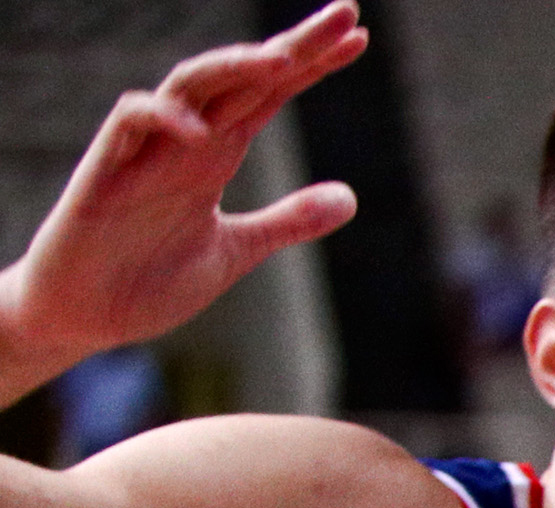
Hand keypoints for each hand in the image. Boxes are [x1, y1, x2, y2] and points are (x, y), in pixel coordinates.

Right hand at [0, 5, 364, 385]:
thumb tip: (351, 197)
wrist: (82, 317)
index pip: (268, 93)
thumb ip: (288, 221)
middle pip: (241, 76)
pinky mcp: (104, 174)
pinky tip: (201, 131)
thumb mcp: (236, 251)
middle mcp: (183, 141)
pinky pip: (129, 124)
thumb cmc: (148, 280)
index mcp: (214, 155)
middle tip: (345, 14)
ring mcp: (144, 153)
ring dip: (234, 68)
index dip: (310, 64)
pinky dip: (163, 119)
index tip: (358, 39)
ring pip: (187, 85)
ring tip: (283, 60)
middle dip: (292, 46)